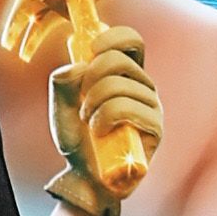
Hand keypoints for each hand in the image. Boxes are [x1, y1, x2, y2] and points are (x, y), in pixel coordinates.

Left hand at [48, 25, 162, 215]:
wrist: (84, 177)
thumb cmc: (78, 141)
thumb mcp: (61, 108)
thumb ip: (62, 83)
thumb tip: (76, 66)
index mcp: (126, 76)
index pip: (132, 42)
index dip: (113, 37)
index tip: (90, 49)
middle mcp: (143, 87)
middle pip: (120, 59)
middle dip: (91, 76)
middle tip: (82, 101)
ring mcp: (152, 106)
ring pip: (119, 85)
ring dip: (93, 103)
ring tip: (89, 122)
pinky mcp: (155, 128)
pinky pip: (127, 107)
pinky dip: (104, 117)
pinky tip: (99, 132)